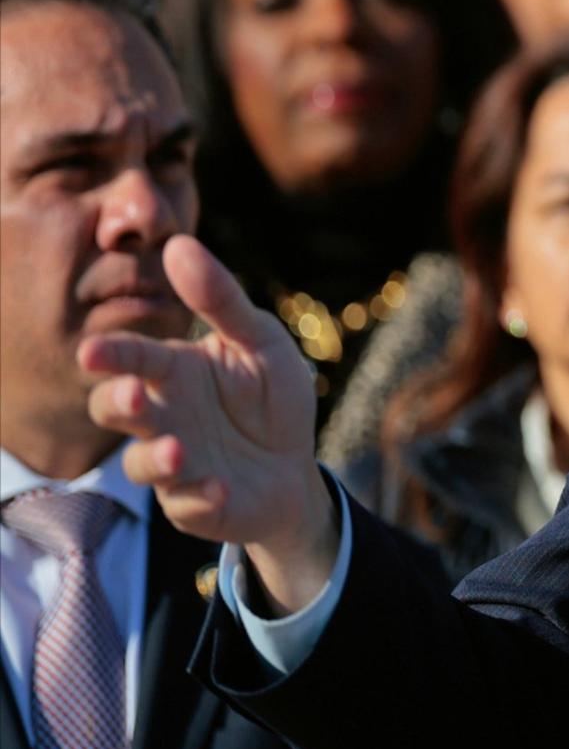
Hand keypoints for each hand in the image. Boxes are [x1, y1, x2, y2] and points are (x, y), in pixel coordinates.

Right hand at [80, 235, 336, 612]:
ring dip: (157, 457)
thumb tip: (180, 244)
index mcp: (172, 370)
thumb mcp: (261, 341)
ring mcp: (172, 462)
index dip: (113, 354)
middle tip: (133, 396)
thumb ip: (222, 301)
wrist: (295, 466)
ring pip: (141, 463)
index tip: (92, 350)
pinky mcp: (193, 503)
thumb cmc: (271, 396)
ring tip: (180, 450)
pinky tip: (220, 487)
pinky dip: (200, 497)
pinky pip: (186, 504)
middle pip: (116, 409)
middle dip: (118, 403)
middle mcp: (162, 415)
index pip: (133, 357)